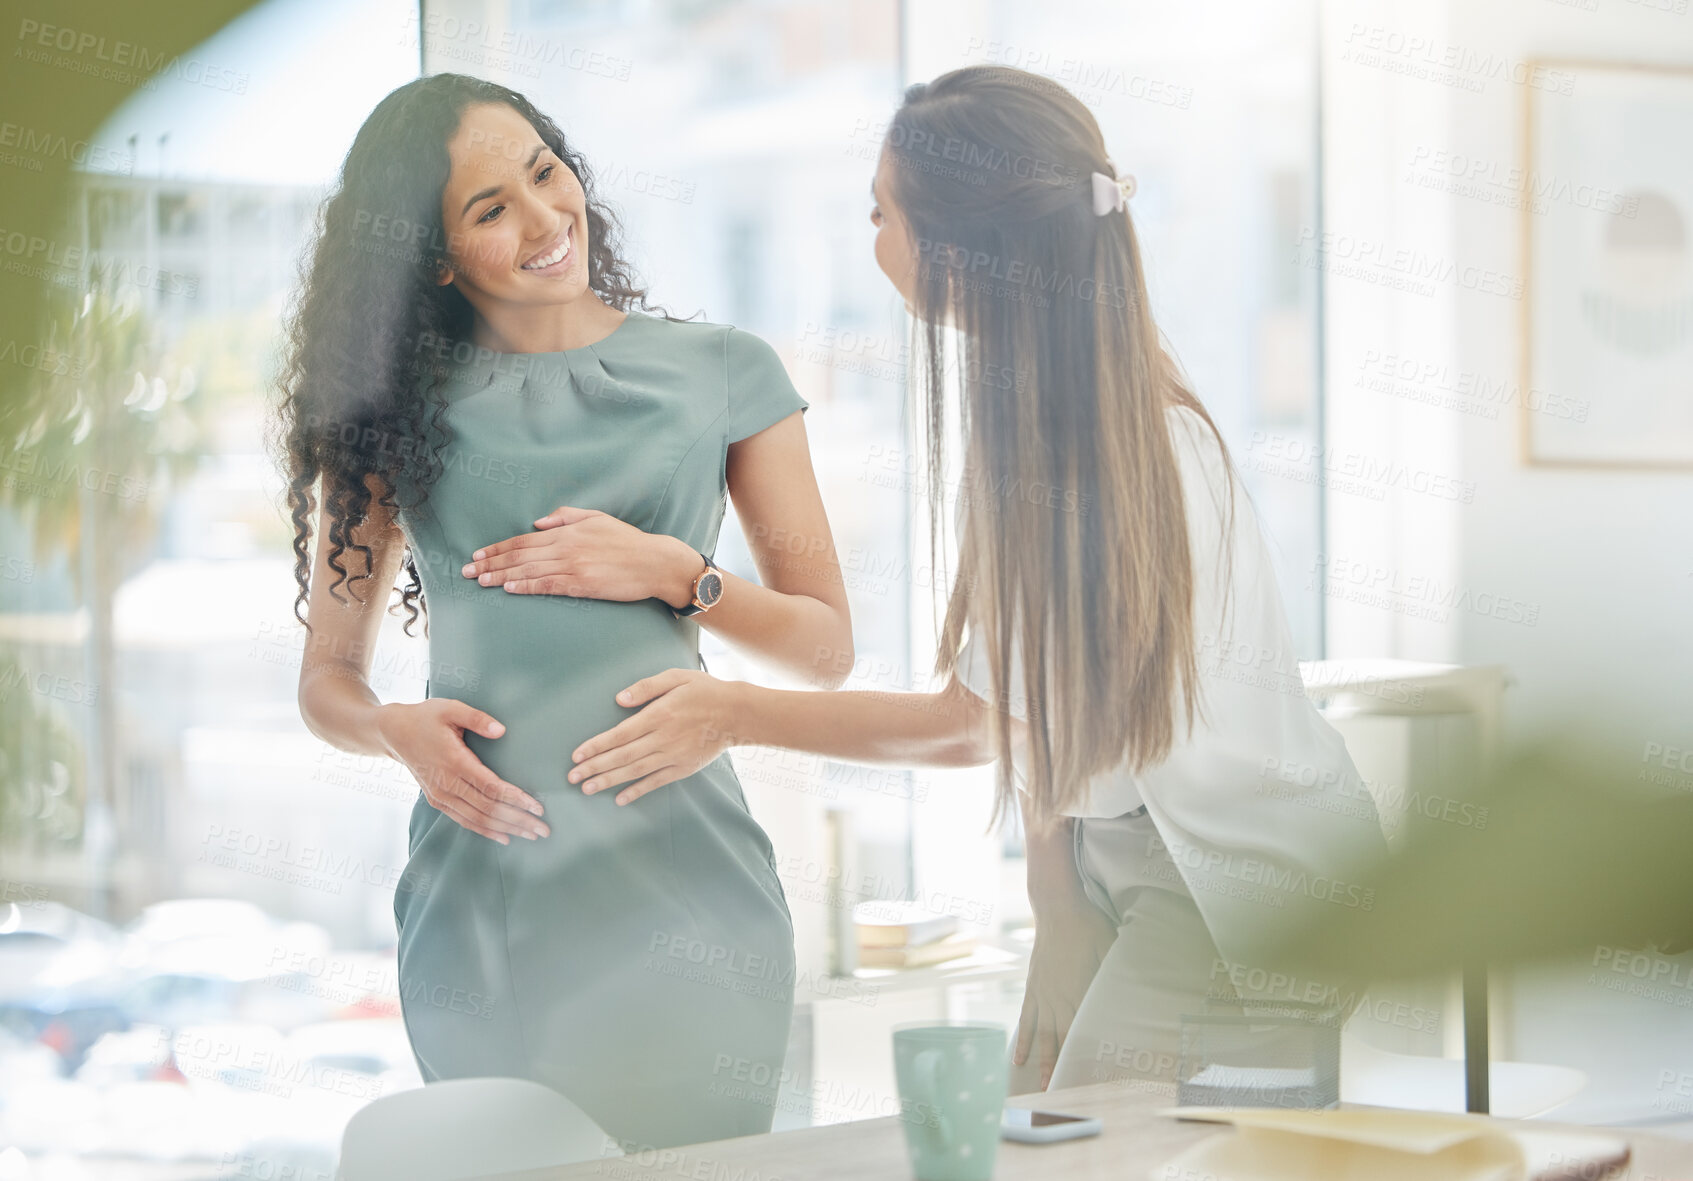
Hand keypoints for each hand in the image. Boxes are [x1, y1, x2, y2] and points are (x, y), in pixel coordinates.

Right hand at [377, 699, 549, 843]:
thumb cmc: (425, 717)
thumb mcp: (450, 708)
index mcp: (453, 760)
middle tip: (544, 829)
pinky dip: (485, 831)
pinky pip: (463, 821)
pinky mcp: (436, 800)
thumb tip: (502, 730)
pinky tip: (504, 837)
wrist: (393, 733)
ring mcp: (440, 795)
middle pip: (488, 809)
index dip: (516, 799)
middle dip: (518, 820)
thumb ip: (477, 718)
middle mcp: (446, 783)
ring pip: (477, 819)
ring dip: (506, 829)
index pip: (491, 787)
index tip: (538, 807)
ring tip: (531, 835)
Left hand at [460, 505, 699, 604]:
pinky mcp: (582, 585)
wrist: (654, 562)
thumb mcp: (597, 518)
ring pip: (528, 570)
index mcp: (567, 531)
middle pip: (520, 555)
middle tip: (467, 571)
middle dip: (491, 563)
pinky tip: (509, 589)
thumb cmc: (628, 541)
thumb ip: (565, 518)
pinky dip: (526, 586)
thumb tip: (537, 523)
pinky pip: (548, 586)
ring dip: (501, 576)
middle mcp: (566, 547)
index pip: (523, 539)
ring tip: (480, 581)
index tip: (478, 554)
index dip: (498, 547)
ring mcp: (573, 566)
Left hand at [568, 668, 741, 804]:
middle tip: (572, 777)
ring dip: (610, 781)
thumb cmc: (705, 691)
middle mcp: (663, 738)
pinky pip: (656, 782)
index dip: (597, 746)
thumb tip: (620, 699)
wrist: (737, 713)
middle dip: (595, 767)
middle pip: (623, 756)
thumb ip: (647, 687)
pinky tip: (620, 799)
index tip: (577, 755)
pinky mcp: (683, 768)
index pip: (620, 734)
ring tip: (587, 789)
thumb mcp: (676, 677)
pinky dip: (638, 791)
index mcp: (659, 715)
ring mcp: (674, 755)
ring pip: (636, 771)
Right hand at [1014, 902, 1119, 1088]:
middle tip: (1060, 1094)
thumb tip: (1131, 992)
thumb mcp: (1111, 947)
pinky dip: (1023, 1039)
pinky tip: (1018, 1058)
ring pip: (1042, 1035)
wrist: (1057, 907)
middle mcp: (1059, 997)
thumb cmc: (1089, 925)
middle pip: (1061, 1039)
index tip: (1086, 1079)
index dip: (1084, 1056)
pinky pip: (1026, 1019)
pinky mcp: (1033, 987)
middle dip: (1061, 1068)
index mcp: (1081, 989)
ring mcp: (1043, 993)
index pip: (1083, 1030)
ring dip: (1042, 1061)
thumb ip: (1116, 973)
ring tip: (1040, 1085)